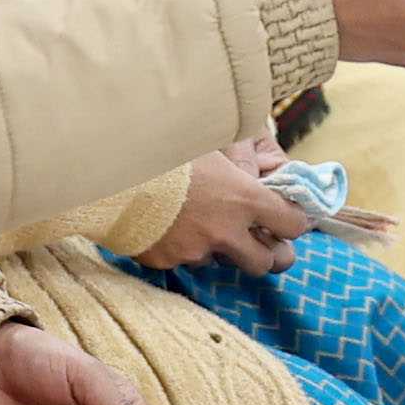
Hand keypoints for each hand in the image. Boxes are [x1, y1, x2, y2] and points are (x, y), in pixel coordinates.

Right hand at [139, 143, 312, 275]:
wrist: (109, 168)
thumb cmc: (162, 145)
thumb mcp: (209, 142)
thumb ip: (238, 160)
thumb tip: (255, 164)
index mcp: (243, 198)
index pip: (293, 223)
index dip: (295, 222)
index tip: (289, 217)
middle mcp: (225, 231)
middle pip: (266, 262)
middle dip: (265, 252)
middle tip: (255, 238)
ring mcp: (194, 250)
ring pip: (219, 261)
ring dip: (216, 247)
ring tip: (195, 219)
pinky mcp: (166, 261)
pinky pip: (181, 259)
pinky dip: (180, 246)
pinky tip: (164, 222)